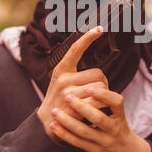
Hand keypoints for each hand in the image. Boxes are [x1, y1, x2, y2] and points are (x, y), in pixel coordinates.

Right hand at [37, 26, 108, 141]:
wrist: (47, 123)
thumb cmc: (60, 100)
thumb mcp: (62, 81)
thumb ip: (76, 73)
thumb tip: (98, 71)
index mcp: (62, 69)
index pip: (75, 49)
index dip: (88, 37)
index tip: (99, 28)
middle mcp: (64, 79)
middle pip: (99, 73)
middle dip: (103, 83)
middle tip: (98, 92)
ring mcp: (68, 94)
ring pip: (101, 87)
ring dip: (104, 95)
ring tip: (97, 101)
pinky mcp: (74, 108)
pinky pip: (98, 102)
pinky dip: (102, 106)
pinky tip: (97, 110)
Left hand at [49, 87, 151, 151]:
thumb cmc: (116, 125)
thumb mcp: (118, 112)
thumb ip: (105, 98)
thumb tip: (91, 74)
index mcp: (119, 114)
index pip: (116, 102)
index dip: (104, 95)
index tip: (90, 87)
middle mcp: (113, 128)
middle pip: (98, 117)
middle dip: (82, 107)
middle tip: (67, 96)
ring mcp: (104, 141)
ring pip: (84, 131)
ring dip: (68, 121)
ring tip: (55, 111)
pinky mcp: (94, 151)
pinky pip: (77, 142)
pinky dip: (65, 134)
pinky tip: (54, 126)